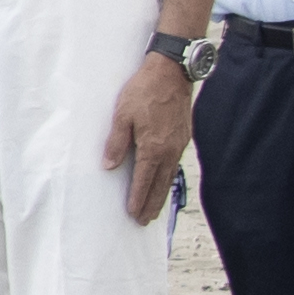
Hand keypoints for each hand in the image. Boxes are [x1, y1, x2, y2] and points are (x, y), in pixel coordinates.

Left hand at [104, 47, 192, 225]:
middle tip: (144, 221)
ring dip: (161, 195)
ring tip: (154, 209)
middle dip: (151, 204)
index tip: (133, 215)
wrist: (172, 73)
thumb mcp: (123, 115)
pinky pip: (174, 165)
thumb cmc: (144, 91)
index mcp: (153, 148)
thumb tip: (109, 167)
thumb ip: (116, 143)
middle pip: (159, 185)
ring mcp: (179, 145)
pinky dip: (168, 178)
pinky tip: (164, 181)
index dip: (138, 199)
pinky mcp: (183, 137)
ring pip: (169, 177)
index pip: (143, 181)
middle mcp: (169, 151)